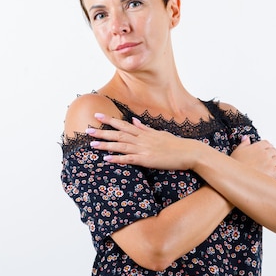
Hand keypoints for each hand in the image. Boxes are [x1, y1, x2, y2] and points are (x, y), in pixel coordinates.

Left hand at [86, 113, 204, 169]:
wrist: (188, 152)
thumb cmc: (175, 144)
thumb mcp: (159, 133)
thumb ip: (145, 128)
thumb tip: (134, 120)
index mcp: (144, 133)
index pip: (123, 124)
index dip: (109, 120)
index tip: (97, 115)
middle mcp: (142, 139)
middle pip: (119, 133)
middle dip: (102, 131)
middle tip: (87, 129)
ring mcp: (144, 149)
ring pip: (121, 145)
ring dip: (106, 144)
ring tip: (92, 143)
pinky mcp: (147, 160)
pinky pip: (130, 159)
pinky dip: (118, 158)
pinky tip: (107, 159)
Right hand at [230, 136, 275, 178]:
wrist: (237, 178)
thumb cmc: (236, 166)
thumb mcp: (237, 151)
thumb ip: (243, 144)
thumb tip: (246, 138)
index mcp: (257, 147)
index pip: (267, 143)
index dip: (267, 147)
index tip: (266, 150)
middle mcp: (265, 154)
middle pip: (274, 151)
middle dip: (272, 155)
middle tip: (269, 159)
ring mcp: (270, 163)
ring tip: (274, 165)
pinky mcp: (273, 173)